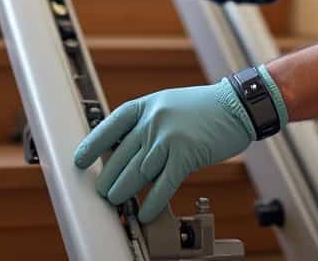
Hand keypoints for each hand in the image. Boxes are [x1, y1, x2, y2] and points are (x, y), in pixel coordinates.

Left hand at [72, 78, 257, 221]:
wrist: (237, 106)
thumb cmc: (204, 109)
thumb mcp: (168, 105)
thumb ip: (147, 124)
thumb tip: (126, 151)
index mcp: (146, 106)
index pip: (110, 126)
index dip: (93, 144)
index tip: (79, 159)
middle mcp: (153, 120)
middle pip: (121, 156)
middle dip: (109, 177)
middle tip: (102, 192)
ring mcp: (168, 137)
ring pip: (138, 172)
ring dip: (125, 191)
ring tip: (116, 202)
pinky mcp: (185, 154)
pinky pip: (163, 184)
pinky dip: (152, 201)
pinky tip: (146, 211)